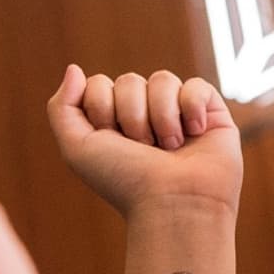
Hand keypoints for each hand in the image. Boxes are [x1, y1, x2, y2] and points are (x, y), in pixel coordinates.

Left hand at [48, 65, 241, 216]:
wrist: (174, 204)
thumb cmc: (125, 182)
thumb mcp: (77, 148)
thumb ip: (62, 107)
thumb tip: (75, 68)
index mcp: (114, 123)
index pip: (99, 84)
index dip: (102, 108)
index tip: (112, 141)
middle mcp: (146, 116)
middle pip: (129, 80)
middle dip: (132, 115)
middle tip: (143, 148)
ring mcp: (179, 113)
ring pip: (162, 79)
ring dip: (161, 116)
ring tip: (171, 148)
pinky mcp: (211, 113)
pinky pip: (196, 86)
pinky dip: (192, 108)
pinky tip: (195, 134)